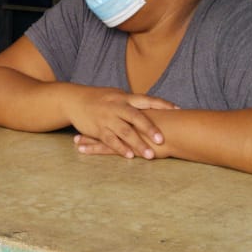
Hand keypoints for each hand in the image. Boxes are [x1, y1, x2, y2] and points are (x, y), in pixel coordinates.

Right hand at [64, 91, 178, 159]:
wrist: (74, 99)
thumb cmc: (100, 98)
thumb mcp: (117, 96)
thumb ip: (134, 102)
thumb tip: (155, 106)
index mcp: (124, 98)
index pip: (147, 99)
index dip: (162, 104)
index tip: (177, 109)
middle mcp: (117, 107)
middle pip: (136, 117)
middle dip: (149, 129)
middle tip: (162, 140)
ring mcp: (107, 118)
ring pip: (124, 132)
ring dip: (137, 144)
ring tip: (149, 155)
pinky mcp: (98, 129)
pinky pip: (110, 140)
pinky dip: (120, 148)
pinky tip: (129, 156)